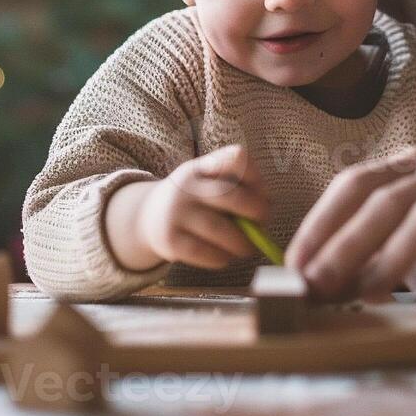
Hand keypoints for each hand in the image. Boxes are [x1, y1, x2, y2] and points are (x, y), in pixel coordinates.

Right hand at [110, 144, 268, 270]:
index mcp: (204, 166)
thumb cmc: (196, 201)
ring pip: (218, 229)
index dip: (257, 176)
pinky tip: (225, 258)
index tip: (263, 194)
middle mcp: (187, 185)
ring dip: (241, 243)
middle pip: (230, 195)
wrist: (149, 215)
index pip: (237, 157)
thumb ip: (240, 192)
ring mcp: (176, 211)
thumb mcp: (211, 184)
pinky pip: (203, 251)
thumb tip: (266, 216)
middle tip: (263, 225)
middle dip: (256, 213)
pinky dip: (221, 257)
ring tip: (247, 249)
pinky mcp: (169, 239)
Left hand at [285, 148, 415, 330]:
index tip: (294, 269)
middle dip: (345, 242)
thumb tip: (308, 280)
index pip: (356, 183)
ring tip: (368, 294)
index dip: (320, 224)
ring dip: (390, 255)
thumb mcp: (410, 258)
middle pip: (386, 195)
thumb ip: (364, 260)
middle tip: (318, 286)